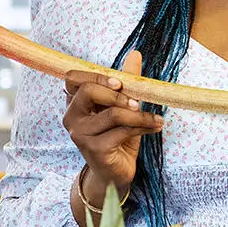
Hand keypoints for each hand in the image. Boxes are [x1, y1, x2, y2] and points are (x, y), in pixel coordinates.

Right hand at [62, 51, 162, 199]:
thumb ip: (127, 82)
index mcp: (75, 102)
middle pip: (88, 91)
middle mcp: (71, 116)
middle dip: (117, 94)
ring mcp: (80, 134)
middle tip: (137, 102)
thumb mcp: (124, 106)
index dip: (96, 76)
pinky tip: (154, 127)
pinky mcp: (93, 148)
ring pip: (112, 113)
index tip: (119, 83)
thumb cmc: (117, 137)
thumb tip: (135, 54)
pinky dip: (142, 127)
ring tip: (156, 119)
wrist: (115, 172)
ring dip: (139, 115)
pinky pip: (121, 131)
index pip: (73, 78)